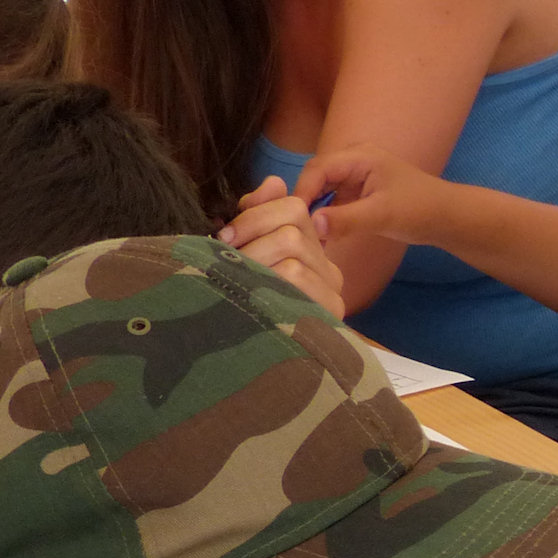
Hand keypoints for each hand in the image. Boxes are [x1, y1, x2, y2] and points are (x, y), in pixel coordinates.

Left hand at [220, 177, 348, 318]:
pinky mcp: (327, 316)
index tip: (225, 238)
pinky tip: (247, 297)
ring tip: (235, 283)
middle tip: (225, 263)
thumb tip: (274, 182)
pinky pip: (294, 275)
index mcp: (314, 254)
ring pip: (291, 249)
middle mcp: (330, 273)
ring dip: (252, 262)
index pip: (294, 207)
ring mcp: (332, 295)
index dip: (254, 214)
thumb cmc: (244, 306)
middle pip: (292, 226)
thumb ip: (261, 218)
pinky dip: (263, 280)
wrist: (251, 375)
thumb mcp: (250, 255)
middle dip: (250, 239)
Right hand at [296, 142, 446, 248]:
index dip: (301, 192)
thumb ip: (346, 219)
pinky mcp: (360, 194)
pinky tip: (323, 241)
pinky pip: (335, 204)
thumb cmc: (420, 209)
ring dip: (315, 214)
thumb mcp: (382, 215)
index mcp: (358, 156)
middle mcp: (353, 162)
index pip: (317, 169)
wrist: (448, 218)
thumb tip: (312, 225)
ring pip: (323, 193)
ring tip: (306, 238)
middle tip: (293, 229)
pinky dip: (328, 220)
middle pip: (316, 179)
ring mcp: (356, 178)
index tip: (290, 218)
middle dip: (304, 203)